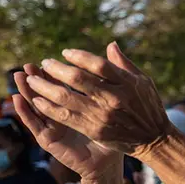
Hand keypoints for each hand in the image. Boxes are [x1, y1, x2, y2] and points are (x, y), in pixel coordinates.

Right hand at [13, 66, 122, 181]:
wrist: (108, 165)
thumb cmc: (115, 136)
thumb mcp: (112, 107)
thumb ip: (108, 84)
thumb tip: (112, 52)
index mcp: (76, 107)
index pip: (63, 86)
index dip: (56, 74)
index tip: (51, 60)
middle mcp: (62, 115)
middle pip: (47, 93)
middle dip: (38, 78)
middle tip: (30, 65)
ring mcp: (53, 127)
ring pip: (36, 105)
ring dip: (26, 91)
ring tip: (19, 76)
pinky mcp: (48, 140)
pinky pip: (35, 124)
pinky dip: (25, 112)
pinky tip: (17, 100)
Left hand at [18, 42, 170, 159]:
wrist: (153, 139)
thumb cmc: (148, 106)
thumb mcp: (142, 82)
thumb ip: (123, 64)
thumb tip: (110, 44)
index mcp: (126, 83)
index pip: (98, 64)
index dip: (79, 56)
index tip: (65, 53)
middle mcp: (114, 98)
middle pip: (78, 78)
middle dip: (56, 69)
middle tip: (44, 63)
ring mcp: (103, 115)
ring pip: (66, 98)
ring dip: (45, 87)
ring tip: (31, 80)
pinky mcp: (95, 130)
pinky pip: (66, 117)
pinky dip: (49, 108)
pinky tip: (38, 101)